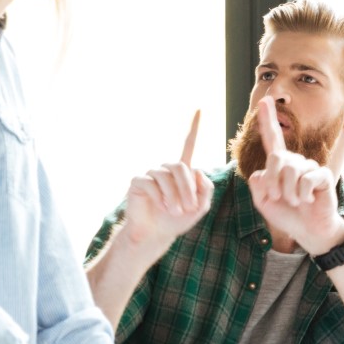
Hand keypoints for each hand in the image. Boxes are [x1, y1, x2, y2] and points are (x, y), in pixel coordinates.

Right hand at [120, 110, 214, 249]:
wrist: (156, 234)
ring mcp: (151, 174)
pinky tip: (161, 207)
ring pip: (166, 176)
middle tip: (190, 208)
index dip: (194, 128)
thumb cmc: (177, 220)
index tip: (200, 109)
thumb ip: (205, 188)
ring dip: (175, 196)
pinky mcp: (138, 182)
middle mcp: (166, 169)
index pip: (188, 145)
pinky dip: (160, 197)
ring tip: (175, 211)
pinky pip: (151, 183)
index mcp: (182, 172)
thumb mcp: (200, 207)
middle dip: (188, 188)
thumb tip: (197, 170)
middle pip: (180, 167)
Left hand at [246, 101, 343, 254]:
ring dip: (288, 193)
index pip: (273, 139)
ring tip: (296, 202)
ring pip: (291, 171)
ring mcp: (310, 167)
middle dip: (273, 181)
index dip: (268, 120)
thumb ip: (258, 186)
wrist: (308, 231)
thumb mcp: (264, 202)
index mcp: (280, 165)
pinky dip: (302, 195)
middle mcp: (295, 161)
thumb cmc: (288, 215)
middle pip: (276, 158)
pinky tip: (307, 201)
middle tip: (276, 197)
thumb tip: (261, 172)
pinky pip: (306, 180)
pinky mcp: (322, 175)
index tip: (265, 100)